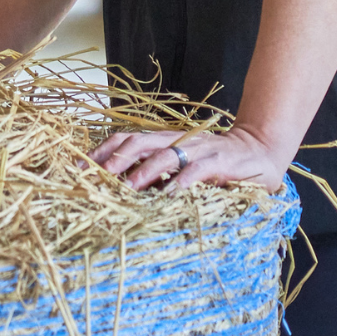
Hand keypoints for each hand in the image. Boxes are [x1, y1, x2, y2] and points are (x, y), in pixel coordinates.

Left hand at [90, 126, 289, 193]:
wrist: (260, 152)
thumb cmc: (216, 167)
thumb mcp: (182, 169)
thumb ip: (157, 177)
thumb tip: (120, 193)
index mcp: (164, 141)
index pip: (125, 140)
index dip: (100, 151)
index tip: (76, 168)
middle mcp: (177, 141)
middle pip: (138, 142)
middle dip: (114, 159)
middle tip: (94, 177)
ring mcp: (198, 150)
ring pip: (165, 153)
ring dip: (144, 170)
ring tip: (127, 187)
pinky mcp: (219, 163)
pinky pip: (197, 171)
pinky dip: (182, 182)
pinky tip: (170, 196)